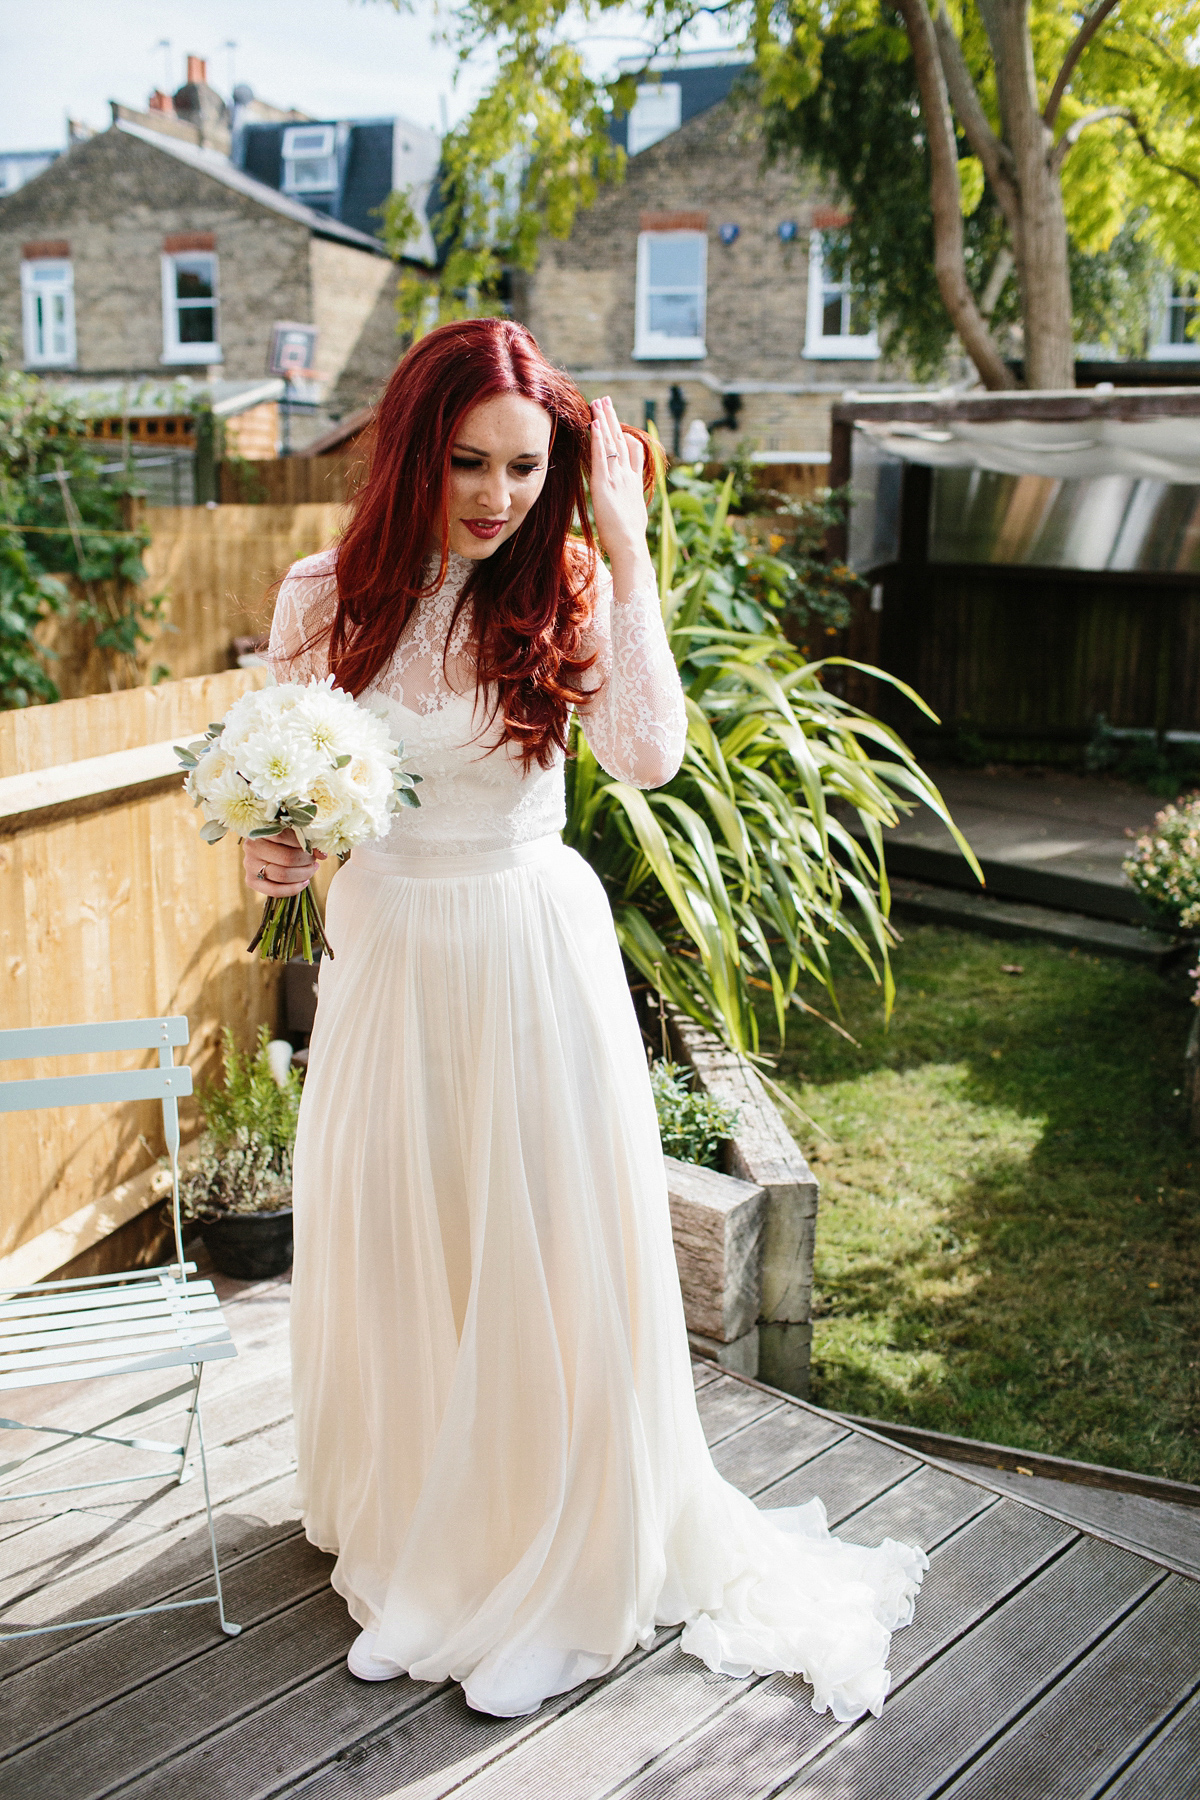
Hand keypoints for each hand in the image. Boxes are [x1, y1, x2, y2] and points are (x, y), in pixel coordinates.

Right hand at [243, 828, 324, 896]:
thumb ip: (307, 840)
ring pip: (283, 875)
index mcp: (261, 829)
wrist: (263, 849)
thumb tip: (323, 854)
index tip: (315, 849)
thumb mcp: (293, 833)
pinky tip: (304, 882)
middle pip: (287, 858)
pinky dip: (293, 889)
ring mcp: (249, 865)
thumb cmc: (282, 838)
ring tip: (311, 869)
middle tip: (314, 861)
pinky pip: (275, 890)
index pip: (285, 837)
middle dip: (306, 861)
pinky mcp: (251, 880)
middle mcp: (252, 847)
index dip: (304, 844)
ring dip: (303, 874)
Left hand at [589, 396, 649, 572]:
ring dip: (604, 421)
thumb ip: (630, 502)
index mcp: (635, 482)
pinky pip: (601, 456)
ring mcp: (617, 478)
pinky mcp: (605, 484)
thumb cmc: (629, 539)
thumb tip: (628, 503)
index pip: (631, 451)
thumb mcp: (633, 514)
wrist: (630, 546)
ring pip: (611, 443)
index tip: (617, 421)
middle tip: (606, 401)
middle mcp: (628, 476)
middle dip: (612, 420)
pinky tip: (593, 424)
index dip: (624, 433)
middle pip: (621, 440)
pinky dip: (597, 439)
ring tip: (598, 403)